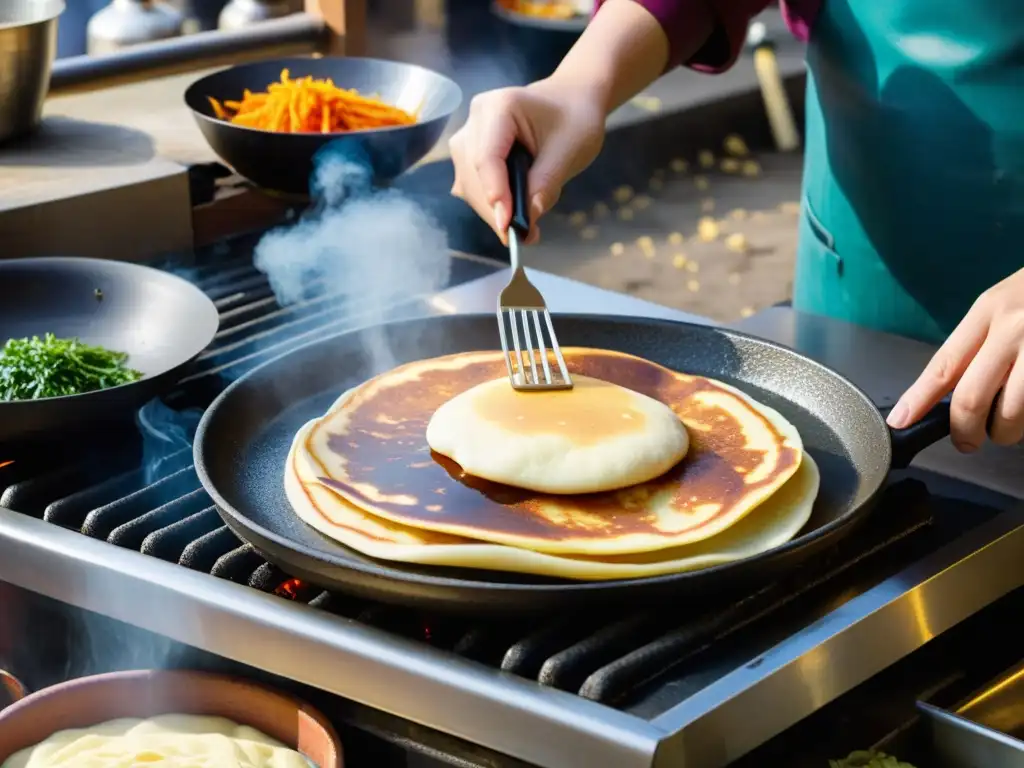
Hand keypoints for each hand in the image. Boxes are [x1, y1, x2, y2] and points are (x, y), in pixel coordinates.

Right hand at [448, 77, 605, 243]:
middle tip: (525, 237)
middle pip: (473, 174)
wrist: (571, 102)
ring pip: (469, 184)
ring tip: (526, 230)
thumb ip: (547, 183)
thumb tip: (528, 218)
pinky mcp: (470, 153)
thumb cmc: (574, 120)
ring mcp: (469, 136)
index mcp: (500, 107)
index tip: (508, 226)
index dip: (496, 194)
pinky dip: (492, 205)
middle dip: (495, 210)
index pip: (487, 157)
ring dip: (492, 212)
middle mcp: (476, 118)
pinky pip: (473, 185)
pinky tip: (514, 218)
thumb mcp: (570, 151)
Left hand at [887, 268, 1023, 450]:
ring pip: (1012, 412)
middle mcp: (1015, 328)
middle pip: (973, 398)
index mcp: (989, 311)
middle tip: (966, 443)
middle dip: (965, 431)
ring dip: (1005, 432)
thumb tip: (950, 392)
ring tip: (1006, 430)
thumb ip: (979, 343)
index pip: (944, 364)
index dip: (918, 399)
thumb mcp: (1005, 303)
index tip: (899, 421)